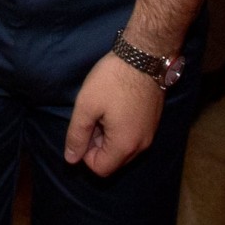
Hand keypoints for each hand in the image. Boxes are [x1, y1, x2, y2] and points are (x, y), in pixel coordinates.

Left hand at [63, 52, 163, 176]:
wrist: (144, 56)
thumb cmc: (112, 80)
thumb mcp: (86, 105)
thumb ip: (77, 135)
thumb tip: (71, 160)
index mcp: (124, 145)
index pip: (100, 169)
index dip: (85, 153)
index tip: (84, 128)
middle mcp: (141, 146)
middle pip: (113, 161)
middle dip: (98, 145)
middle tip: (93, 117)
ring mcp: (150, 135)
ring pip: (123, 150)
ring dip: (109, 137)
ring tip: (104, 111)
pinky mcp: (153, 123)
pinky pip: (133, 138)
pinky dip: (121, 130)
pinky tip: (116, 108)